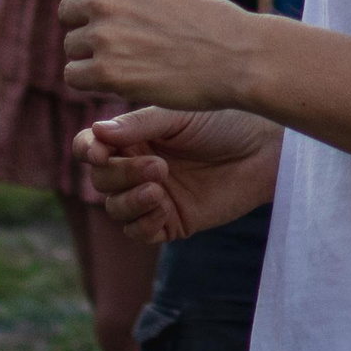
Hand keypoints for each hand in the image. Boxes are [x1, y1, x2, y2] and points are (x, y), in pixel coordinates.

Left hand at [56, 0, 261, 109]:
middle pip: (66, 12)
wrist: (236, 56)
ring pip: (71, 47)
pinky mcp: (107, 72)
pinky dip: (90, 81)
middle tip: (116, 43)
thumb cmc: (207, 24)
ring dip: (91, 57)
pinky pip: (74, 76)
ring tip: (129, 62)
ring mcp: (104, 35)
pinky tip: (118, 81)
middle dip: (84, 27)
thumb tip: (83, 1)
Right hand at [71, 105, 282, 243]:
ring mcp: (153, 196)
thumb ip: (136, 127)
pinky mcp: (171, 222)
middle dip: (120, 175)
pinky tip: (162, 208)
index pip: (90, 146)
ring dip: (130, 200)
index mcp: (132, 136)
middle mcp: (137, 165)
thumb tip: (97, 134)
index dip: (87, 151)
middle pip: (100, 180)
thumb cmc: (222, 121)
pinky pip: (139, 232)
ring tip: (160, 188)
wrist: (263, 150)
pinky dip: (142, 223)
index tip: (99, 152)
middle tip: (158, 166)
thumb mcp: (175, 117)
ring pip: (115, 208)